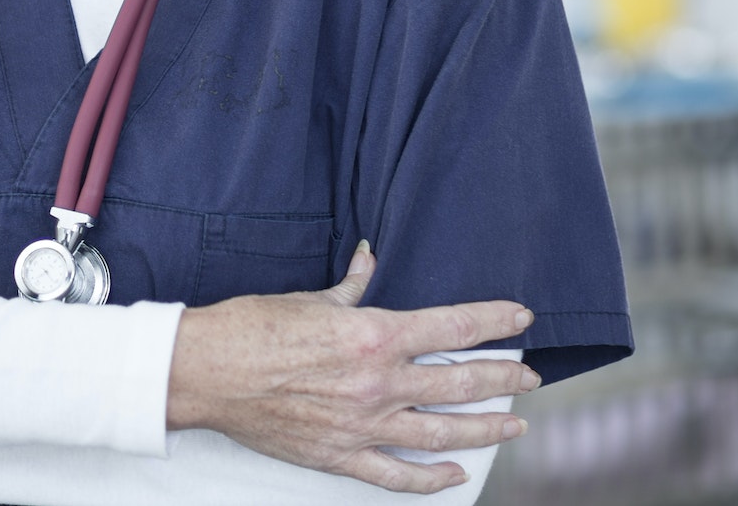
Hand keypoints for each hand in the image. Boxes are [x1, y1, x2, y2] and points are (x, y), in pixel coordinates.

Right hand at [167, 241, 537, 493]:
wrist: (208, 371)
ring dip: (486, 428)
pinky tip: (456, 475)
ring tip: (515, 425)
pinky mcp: (341, 455)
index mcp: (374, 335)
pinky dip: (432, 479)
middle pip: (461, 382)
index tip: (522, 318)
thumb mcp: (309, 297)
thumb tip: (369, 258)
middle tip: (529, 375)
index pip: (455, 326)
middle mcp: (379, 382)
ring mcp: (364, 424)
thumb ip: (349, 285)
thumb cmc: (254, 327)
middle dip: (504, 377)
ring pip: (444, 432)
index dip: (496, 321)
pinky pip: (398, 476)